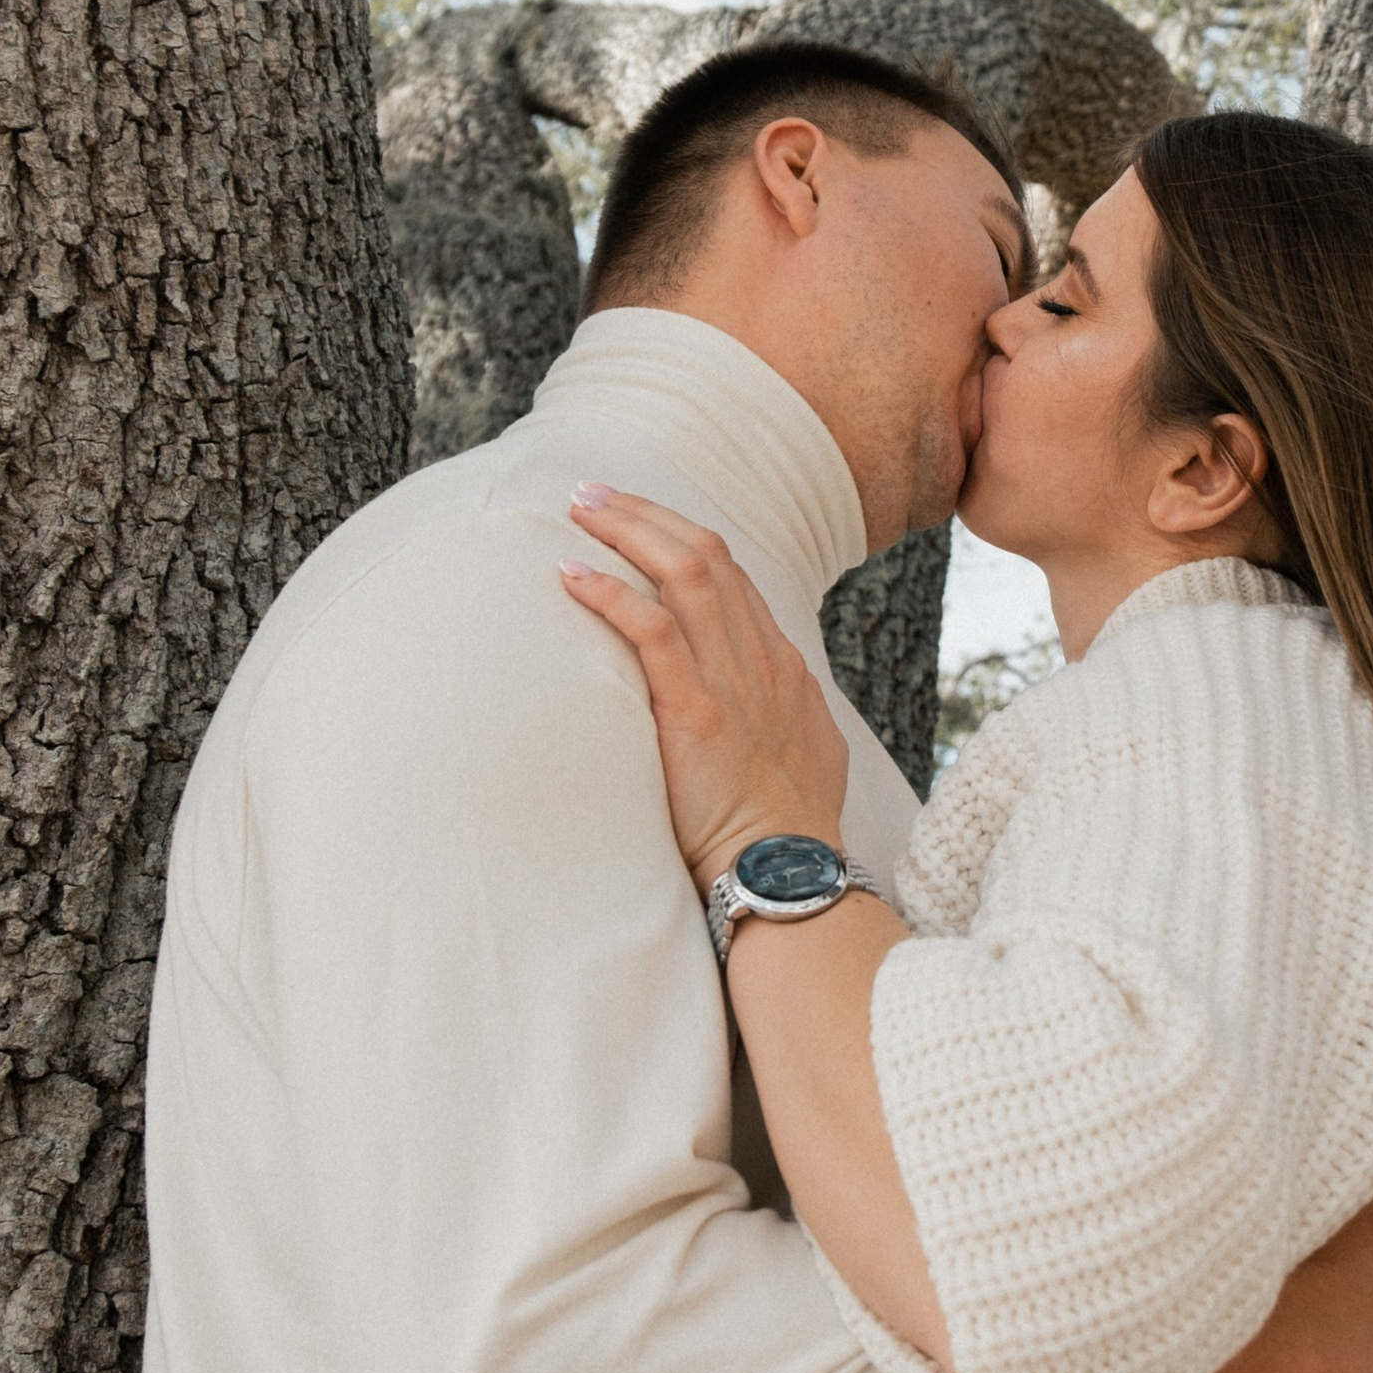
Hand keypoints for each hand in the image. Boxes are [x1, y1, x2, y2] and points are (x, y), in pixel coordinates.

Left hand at [561, 486, 849, 892]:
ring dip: (627, 531)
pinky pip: (653, 631)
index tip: (636, 520)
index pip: (733, 577)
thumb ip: (777, 716)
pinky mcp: (696, 715)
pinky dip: (611, 594)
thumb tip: (753, 706)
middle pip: (708, 555)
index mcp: (783, 668)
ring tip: (577, 507)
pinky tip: (571, 574)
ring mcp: (733, 684)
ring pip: (685, 573)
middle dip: (647, 514)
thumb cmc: (785, 834)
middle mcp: (762, 661)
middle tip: (593, 493)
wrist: (790, 879)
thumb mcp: (802, 757)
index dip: (680, 538)